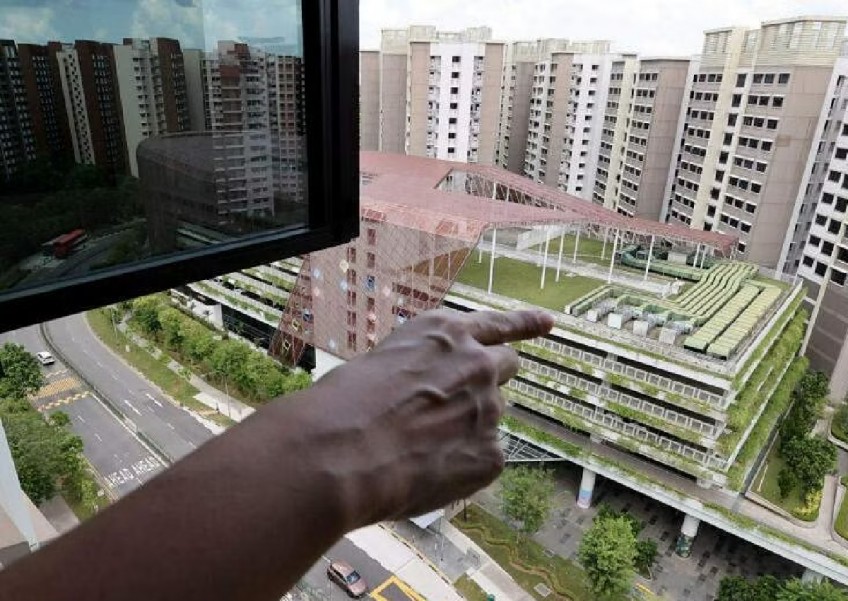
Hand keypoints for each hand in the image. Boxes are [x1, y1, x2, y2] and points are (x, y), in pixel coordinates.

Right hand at [300, 309, 553, 529]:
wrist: (341, 453)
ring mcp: (488, 409)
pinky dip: (460, 465)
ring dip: (465, 427)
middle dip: (491, 379)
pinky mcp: (491, 454)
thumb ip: (422, 368)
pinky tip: (423, 471)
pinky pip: (483, 458)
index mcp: (445, 333)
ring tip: (418, 446)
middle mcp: (476, 363)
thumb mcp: (383, 363)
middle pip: (507, 366)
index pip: (499, 323)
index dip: (525, 323)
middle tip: (463, 401)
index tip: (548, 323)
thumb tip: (428, 392)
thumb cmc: (344, 405)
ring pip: (489, 417)